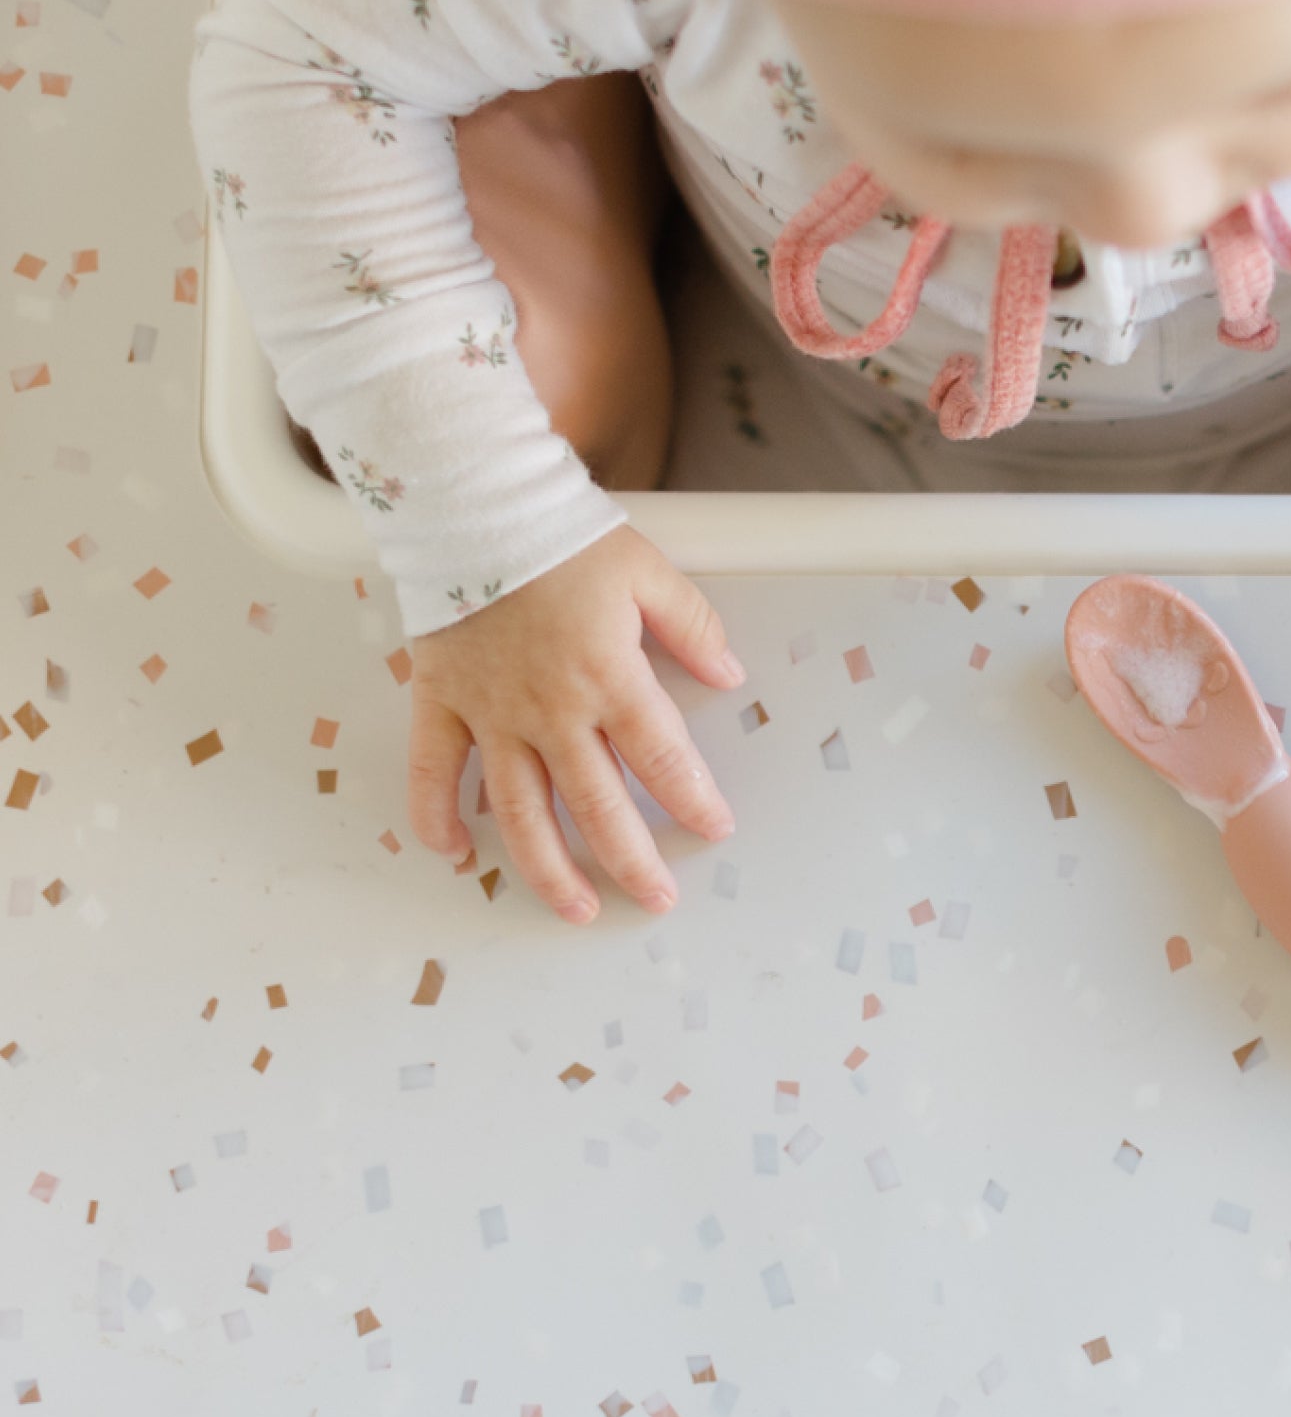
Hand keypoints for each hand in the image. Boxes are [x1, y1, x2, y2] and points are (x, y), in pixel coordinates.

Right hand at [406, 523, 745, 921]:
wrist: (471, 506)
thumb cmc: (560, 536)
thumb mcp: (647, 572)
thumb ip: (692, 627)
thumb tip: (730, 673)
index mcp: (610, 679)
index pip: (664, 760)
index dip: (693, 802)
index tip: (713, 830)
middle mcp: (552, 712)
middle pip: (599, 807)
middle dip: (633, 861)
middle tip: (658, 899)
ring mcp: (492, 714)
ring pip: (522, 812)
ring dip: (550, 869)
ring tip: (577, 909)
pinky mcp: (441, 704)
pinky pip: (435, 774)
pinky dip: (437, 818)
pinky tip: (457, 857)